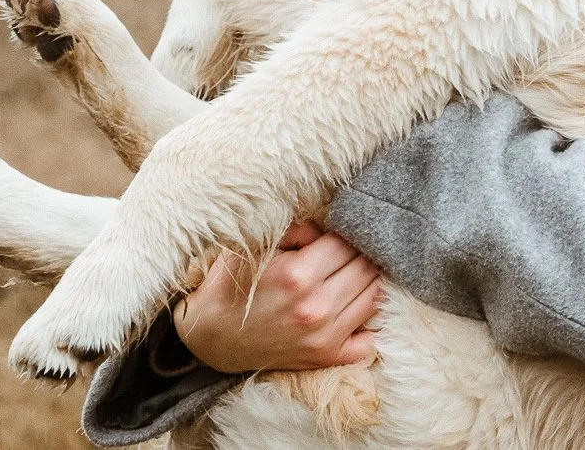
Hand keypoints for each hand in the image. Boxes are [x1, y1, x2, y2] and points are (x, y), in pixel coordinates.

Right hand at [172, 222, 383, 373]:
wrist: (209, 336)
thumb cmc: (232, 285)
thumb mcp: (256, 246)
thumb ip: (297, 229)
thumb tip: (328, 226)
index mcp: (299, 275)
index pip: (347, 243)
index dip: (343, 233)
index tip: (335, 234)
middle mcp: (317, 308)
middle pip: (366, 267)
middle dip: (360, 254)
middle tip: (347, 251)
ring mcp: (324, 337)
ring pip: (375, 296)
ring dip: (369, 280)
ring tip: (352, 272)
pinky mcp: (326, 358)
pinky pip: (370, 340)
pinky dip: (371, 322)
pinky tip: (358, 306)